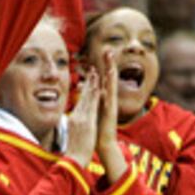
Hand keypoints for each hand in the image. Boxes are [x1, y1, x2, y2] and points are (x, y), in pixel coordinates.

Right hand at [65, 69, 100, 167]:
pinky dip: (94, 95)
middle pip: (83, 97)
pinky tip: (98, 86)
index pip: (80, 103)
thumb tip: (73, 126)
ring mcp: (81, 118)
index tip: (87, 82)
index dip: (85, 92)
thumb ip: (74, 129)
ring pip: (87, 98)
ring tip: (95, 73)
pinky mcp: (87, 122)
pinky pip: (91, 105)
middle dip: (88, 84)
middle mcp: (76, 117)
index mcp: (74, 121)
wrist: (73, 161)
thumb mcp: (73, 137)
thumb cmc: (74, 152)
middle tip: (92, 71)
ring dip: (92, 85)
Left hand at [96, 50, 127, 181]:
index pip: (103, 80)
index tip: (102, 55)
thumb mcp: (91, 113)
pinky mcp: (111, 108)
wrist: (104, 144)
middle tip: (108, 50)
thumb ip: (90, 101)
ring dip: (111, 69)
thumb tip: (82, 90)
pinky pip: (111, 92)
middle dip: (108, 64)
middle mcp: (109, 99)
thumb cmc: (97, 130)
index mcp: (104, 99)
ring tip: (111, 57)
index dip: (102, 68)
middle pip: (108, 78)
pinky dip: (111, 83)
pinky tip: (111, 74)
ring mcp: (111, 103)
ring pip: (111, 83)